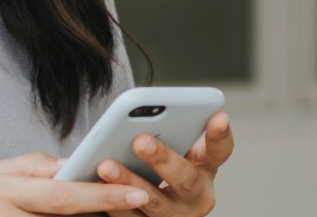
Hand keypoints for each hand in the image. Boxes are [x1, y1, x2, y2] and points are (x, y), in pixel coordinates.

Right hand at [0, 151, 154, 215]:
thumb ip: (35, 167)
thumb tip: (74, 164)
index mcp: (4, 187)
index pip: (60, 191)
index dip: (100, 192)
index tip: (134, 190)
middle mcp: (4, 213)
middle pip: (63, 214)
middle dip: (103, 206)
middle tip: (140, 200)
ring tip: (119, 214)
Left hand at [95, 110, 233, 215]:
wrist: (153, 207)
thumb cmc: (158, 167)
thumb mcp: (172, 149)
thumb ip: (166, 132)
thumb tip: (141, 109)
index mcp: (204, 169)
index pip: (219, 151)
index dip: (220, 135)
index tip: (219, 116)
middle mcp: (195, 196)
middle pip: (184, 178)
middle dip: (162, 159)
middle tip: (140, 140)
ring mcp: (175, 216)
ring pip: (154, 203)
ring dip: (129, 183)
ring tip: (106, 166)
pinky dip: (114, 205)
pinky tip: (96, 188)